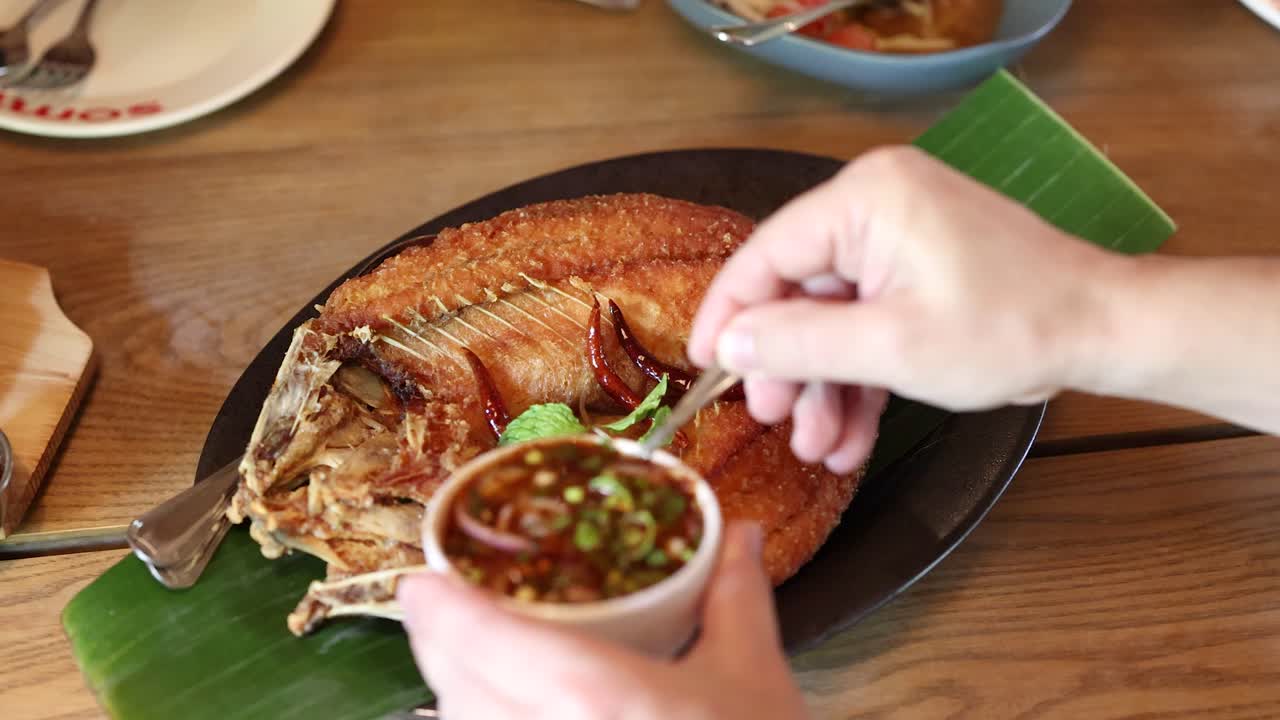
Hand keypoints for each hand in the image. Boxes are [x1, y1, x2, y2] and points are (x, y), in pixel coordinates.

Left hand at [398, 523, 809, 719]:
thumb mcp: (751, 677)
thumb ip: (734, 598)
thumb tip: (740, 536)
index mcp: (592, 698)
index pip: (480, 639)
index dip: (436, 607)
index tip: (420, 583)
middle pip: (455, 684)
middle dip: (437, 640)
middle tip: (440, 606)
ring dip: (453, 690)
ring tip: (464, 659)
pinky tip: (492, 713)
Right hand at [689, 146, 1126, 472]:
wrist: (1105, 332)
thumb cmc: (1008, 329)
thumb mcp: (891, 346)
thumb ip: (798, 342)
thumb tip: (726, 343)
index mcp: (865, 199)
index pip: (767, 254)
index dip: (729, 314)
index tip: (704, 367)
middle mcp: (876, 205)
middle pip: (799, 291)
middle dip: (789, 366)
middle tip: (775, 422)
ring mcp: (900, 237)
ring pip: (833, 316)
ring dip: (825, 385)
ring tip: (820, 447)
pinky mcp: (919, 268)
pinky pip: (869, 320)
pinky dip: (859, 375)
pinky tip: (850, 434)